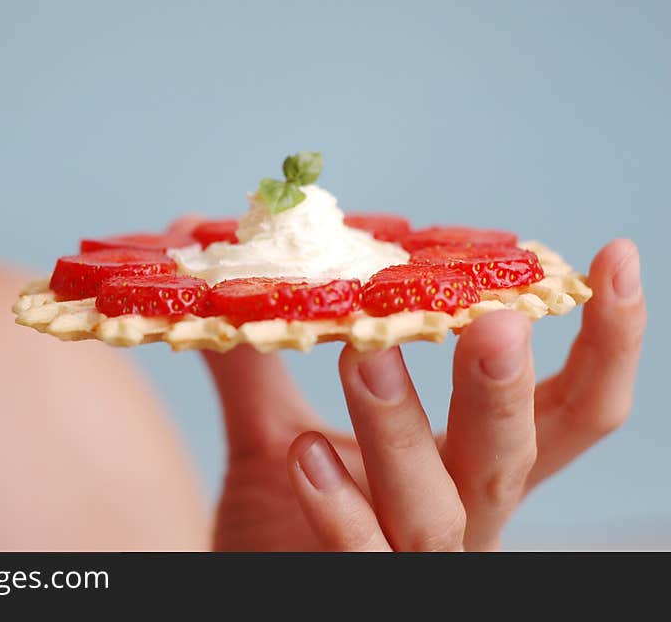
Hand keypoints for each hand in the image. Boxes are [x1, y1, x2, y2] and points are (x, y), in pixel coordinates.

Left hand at [203, 239, 644, 550]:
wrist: (254, 583)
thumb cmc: (283, 517)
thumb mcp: (278, 430)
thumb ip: (258, 363)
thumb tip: (233, 283)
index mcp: (469, 464)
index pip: (567, 406)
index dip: (605, 341)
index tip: (613, 258)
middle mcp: (463, 512)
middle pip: (514, 454)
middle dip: (506, 388)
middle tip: (495, 319)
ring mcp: (415, 561)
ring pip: (436, 507)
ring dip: (403, 430)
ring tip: (366, 356)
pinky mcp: (362, 593)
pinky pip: (364, 558)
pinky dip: (342, 510)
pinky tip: (306, 456)